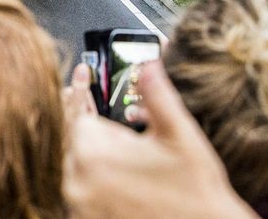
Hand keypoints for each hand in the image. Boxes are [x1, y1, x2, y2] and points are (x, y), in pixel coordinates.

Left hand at [62, 60, 256, 218]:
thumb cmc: (194, 191)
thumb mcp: (179, 135)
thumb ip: (158, 95)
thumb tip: (148, 64)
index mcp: (95, 154)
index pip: (77, 112)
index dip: (82, 89)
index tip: (82, 72)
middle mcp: (79, 180)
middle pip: (73, 137)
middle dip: (81, 115)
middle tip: (80, 92)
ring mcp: (80, 202)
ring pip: (75, 162)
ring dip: (84, 144)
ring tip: (94, 126)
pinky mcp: (86, 218)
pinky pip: (81, 186)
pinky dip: (89, 171)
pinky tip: (103, 162)